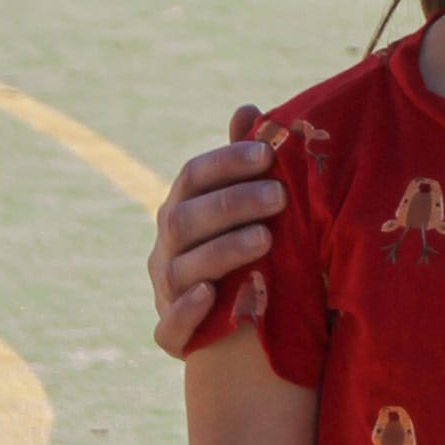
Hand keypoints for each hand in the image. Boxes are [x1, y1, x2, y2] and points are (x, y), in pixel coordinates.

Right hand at [150, 109, 285, 357]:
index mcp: (181, 210)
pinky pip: (169, 326)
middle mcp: (167, 248)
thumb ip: (243, 166)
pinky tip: (211, 295)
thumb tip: (248, 109)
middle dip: (232, 204)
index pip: (194, 176)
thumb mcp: (245, 211)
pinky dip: (187, 311)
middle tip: (280, 197)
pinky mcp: (170, 335)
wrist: (234, 332)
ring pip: (181, 269)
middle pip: (186, 219)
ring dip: (221, 251)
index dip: (227, 162)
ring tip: (265, 239)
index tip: (268, 154)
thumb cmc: (244, 255)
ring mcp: (165, 291)